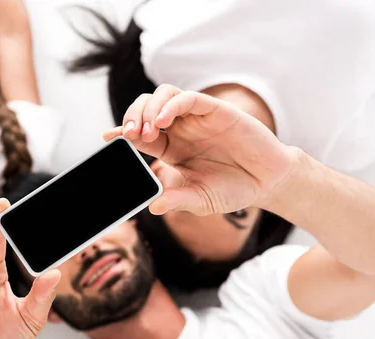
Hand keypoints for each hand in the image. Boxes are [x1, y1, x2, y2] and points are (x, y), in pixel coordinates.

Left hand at [104, 85, 297, 215]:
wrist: (267, 182)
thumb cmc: (233, 189)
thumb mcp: (201, 199)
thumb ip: (178, 200)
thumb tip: (153, 206)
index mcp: (171, 148)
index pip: (140, 135)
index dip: (122, 133)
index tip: (107, 137)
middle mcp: (180, 129)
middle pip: (146, 109)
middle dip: (132, 117)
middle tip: (127, 135)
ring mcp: (196, 118)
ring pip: (162, 96)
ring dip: (148, 109)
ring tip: (146, 130)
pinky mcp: (215, 110)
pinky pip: (187, 98)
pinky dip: (171, 105)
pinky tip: (162, 122)